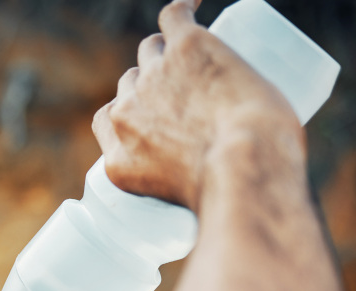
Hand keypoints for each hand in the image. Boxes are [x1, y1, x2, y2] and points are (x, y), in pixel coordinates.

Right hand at [93, 0, 302, 210]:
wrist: (247, 168)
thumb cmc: (235, 195)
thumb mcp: (194, 206)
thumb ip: (191, 195)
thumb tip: (222, 194)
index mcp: (119, 161)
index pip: (108, 120)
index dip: (130, 112)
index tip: (154, 117)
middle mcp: (128, 116)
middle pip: (132, 83)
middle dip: (155, 85)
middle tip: (193, 95)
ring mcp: (155, 77)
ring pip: (153, 49)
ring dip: (170, 51)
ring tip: (199, 59)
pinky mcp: (187, 47)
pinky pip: (175, 14)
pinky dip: (186, 7)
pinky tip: (199, 6)